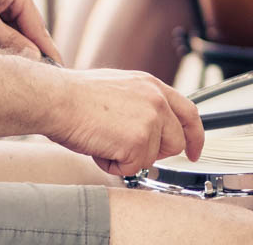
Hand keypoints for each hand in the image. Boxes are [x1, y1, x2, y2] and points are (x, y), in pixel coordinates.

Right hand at [43, 68, 204, 175]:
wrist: (58, 99)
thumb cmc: (76, 96)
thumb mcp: (119, 88)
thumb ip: (141, 104)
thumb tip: (147, 127)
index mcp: (151, 84)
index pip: (188, 112)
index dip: (194, 135)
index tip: (193, 151)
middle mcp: (156, 99)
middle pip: (176, 142)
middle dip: (155, 153)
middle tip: (127, 149)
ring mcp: (151, 119)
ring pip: (152, 158)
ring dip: (128, 158)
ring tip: (104, 139)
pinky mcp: (140, 140)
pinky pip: (133, 168)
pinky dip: (114, 165)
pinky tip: (99, 146)